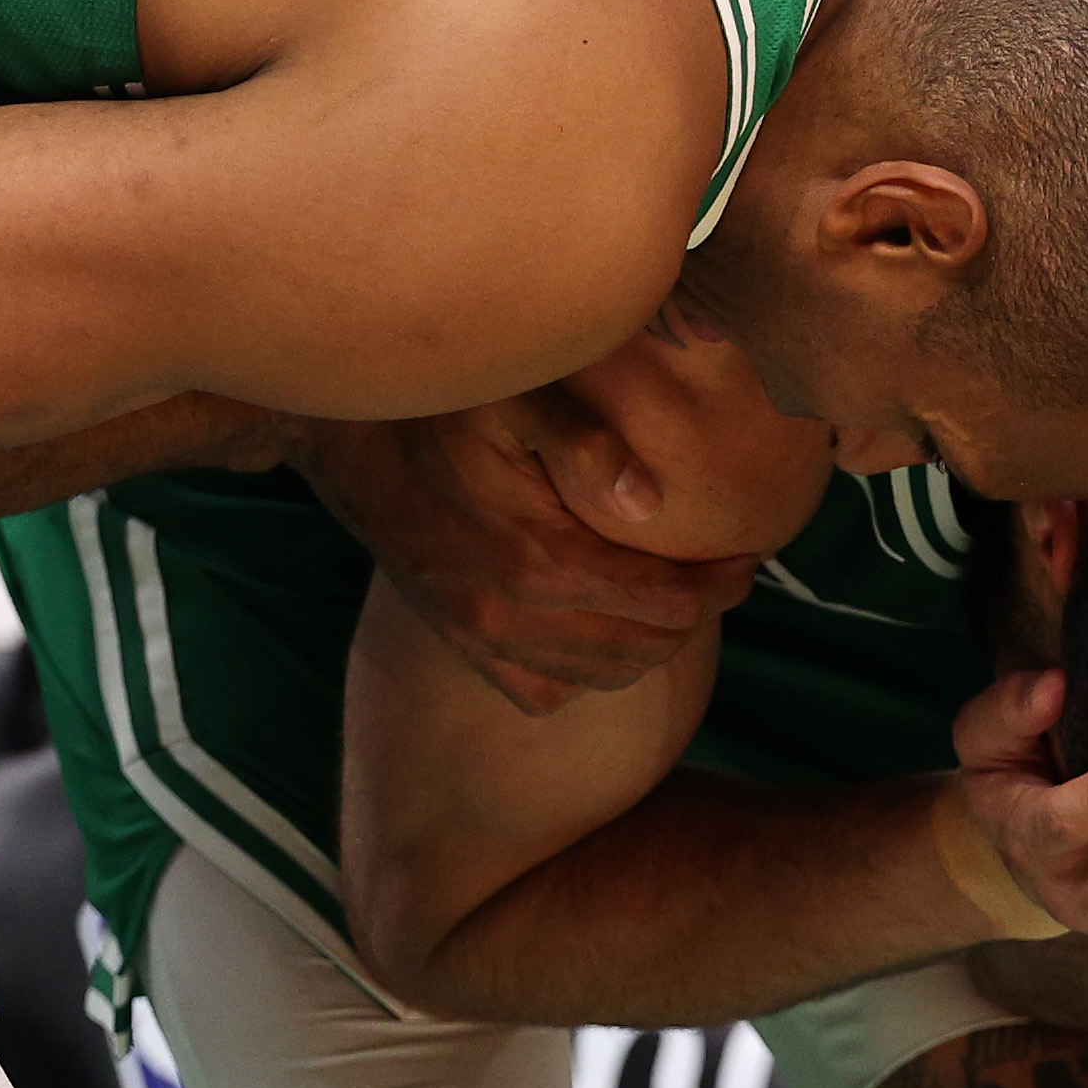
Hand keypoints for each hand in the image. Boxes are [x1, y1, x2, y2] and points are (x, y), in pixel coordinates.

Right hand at [298, 411, 758, 715]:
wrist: (341, 440)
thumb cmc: (437, 405)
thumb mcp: (512, 395)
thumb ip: (584, 440)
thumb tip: (654, 503)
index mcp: (540, 562)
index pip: (668, 603)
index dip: (721, 584)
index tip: (746, 555)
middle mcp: (510, 617)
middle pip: (645, 649)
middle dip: (696, 616)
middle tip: (723, 576)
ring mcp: (479, 638)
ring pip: (600, 677)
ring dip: (649, 646)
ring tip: (675, 601)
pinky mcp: (457, 642)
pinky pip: (540, 692)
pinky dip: (582, 673)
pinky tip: (597, 628)